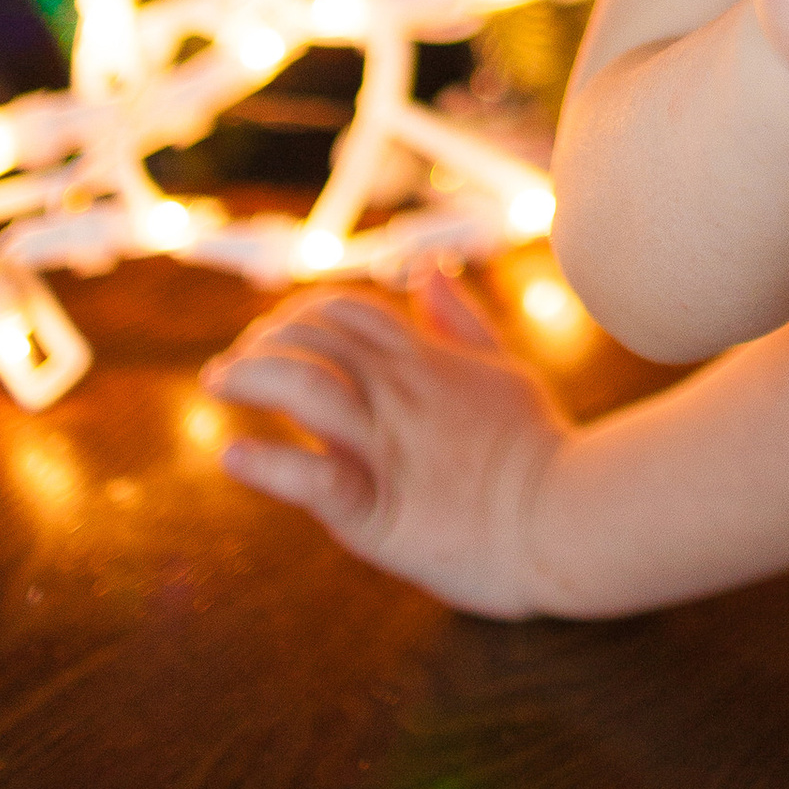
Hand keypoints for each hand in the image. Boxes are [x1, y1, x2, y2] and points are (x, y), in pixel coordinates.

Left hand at [202, 269, 569, 618]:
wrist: (570, 518)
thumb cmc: (540, 449)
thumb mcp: (505, 369)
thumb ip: (461, 322)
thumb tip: (427, 270)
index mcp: (427, 362)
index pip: (349, 310)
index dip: (302, 312)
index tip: (278, 333)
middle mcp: (401, 396)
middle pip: (316, 339)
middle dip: (263, 340)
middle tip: (233, 364)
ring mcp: (388, 451)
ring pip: (306, 388)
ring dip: (251, 378)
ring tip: (217, 384)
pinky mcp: (377, 512)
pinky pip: (314, 478)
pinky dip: (267, 463)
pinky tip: (233, 455)